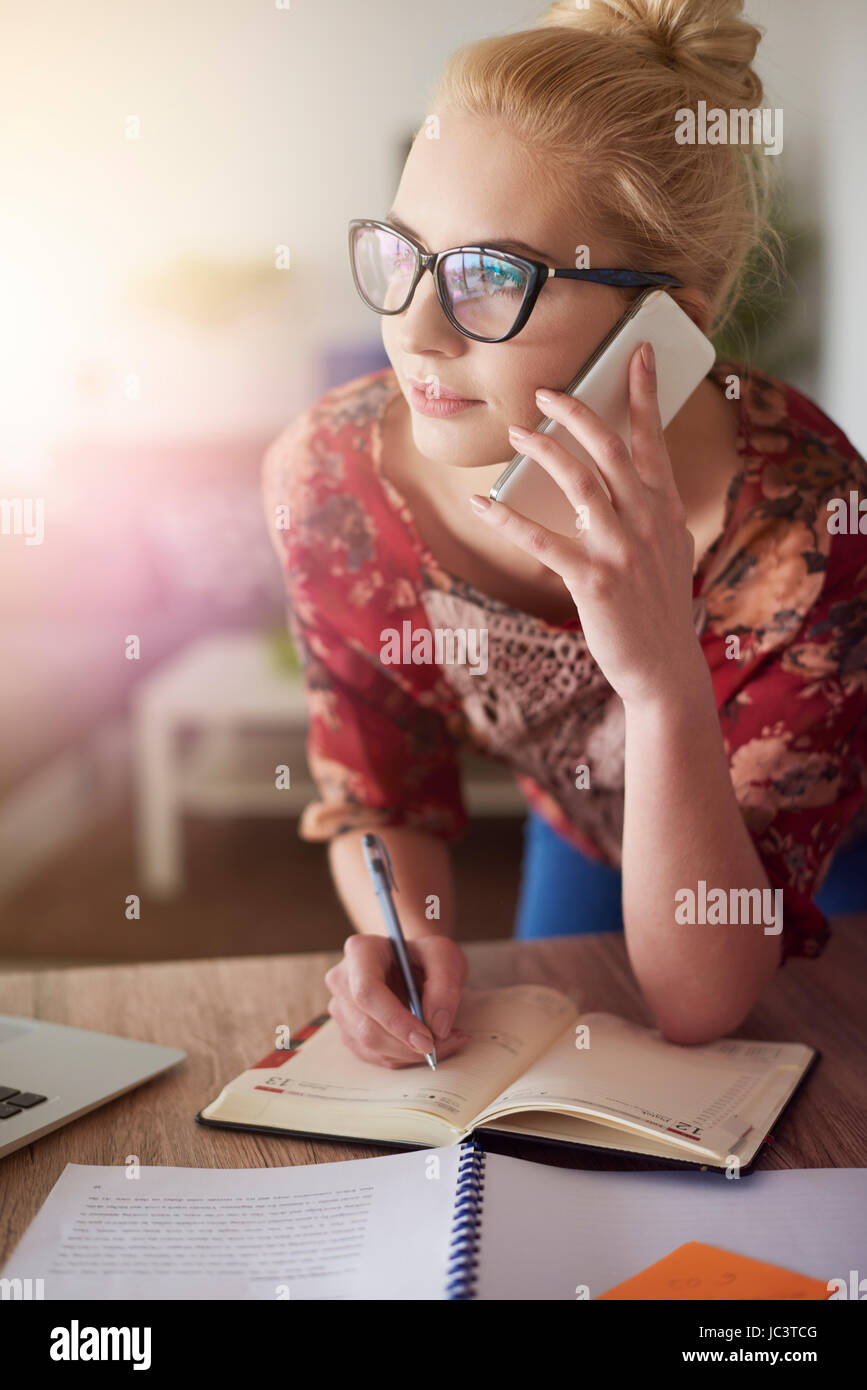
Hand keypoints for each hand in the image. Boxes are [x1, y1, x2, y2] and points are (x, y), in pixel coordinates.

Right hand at [324, 933, 469, 1067]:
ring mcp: (341, 1008)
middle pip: (366, 1026)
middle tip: (448, 1042)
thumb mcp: (445, 957)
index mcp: (360, 951)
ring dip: (410, 1053)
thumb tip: (437, 1028)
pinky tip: (427, 1044)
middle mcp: (342, 980)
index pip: (367, 992)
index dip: (396, 1021)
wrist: (413, 961)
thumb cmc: (426, 955)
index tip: (428, 1040)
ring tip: (446, 1041)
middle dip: (408, 1045)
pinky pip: (375, 1055)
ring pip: (370, 1046)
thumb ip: (445, 987)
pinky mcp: (349, 1031)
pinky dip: (405, 1057)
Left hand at [470, 343, 706, 707]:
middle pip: (612, 449)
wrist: (663, 666)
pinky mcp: (592, 581)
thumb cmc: (657, 605)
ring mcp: (621, 551)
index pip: (653, 440)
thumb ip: (652, 510)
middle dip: (578, 412)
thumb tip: (624, 478)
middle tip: (545, 391)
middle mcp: (647, 522)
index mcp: (665, 509)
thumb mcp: (669, 549)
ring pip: (580, 484)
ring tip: (515, 434)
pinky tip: (483, 504)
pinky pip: (542, 541)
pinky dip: (507, 520)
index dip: (644, 394)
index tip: (637, 353)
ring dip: (544, 452)